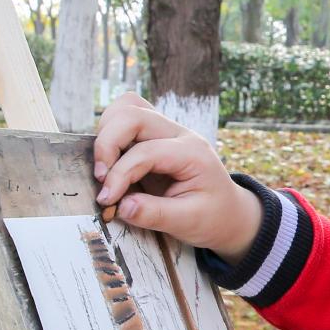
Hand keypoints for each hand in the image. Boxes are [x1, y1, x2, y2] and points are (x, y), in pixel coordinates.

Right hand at [91, 93, 263, 261]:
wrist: (229, 213)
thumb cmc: (212, 217)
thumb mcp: (189, 222)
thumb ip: (154, 214)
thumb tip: (120, 206)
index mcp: (192, 152)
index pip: (146, 151)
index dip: (120, 174)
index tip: (107, 201)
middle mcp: (178, 134)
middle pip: (133, 114)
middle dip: (107, 144)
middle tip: (100, 178)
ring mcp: (166, 131)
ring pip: (128, 107)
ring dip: (107, 134)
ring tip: (104, 169)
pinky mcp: (154, 137)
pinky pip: (127, 118)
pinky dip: (111, 134)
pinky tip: (110, 162)